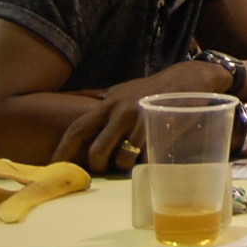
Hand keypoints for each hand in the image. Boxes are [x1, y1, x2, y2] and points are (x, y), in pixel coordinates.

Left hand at [51, 61, 229, 173]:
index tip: (54, 167)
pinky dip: (145, 161)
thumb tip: (81, 111)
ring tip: (130, 162)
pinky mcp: (161, 129)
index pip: (77, 129)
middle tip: (104, 168)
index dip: (62, 151)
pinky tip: (151, 154)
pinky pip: (146, 156)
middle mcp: (121, 111)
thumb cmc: (155, 87)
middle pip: (97, 150)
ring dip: (124, 165)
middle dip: (98, 166)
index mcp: (108, 103)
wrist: (192, 78)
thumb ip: (105, 102)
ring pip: (122, 157)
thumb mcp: (125, 89)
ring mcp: (142, 121)